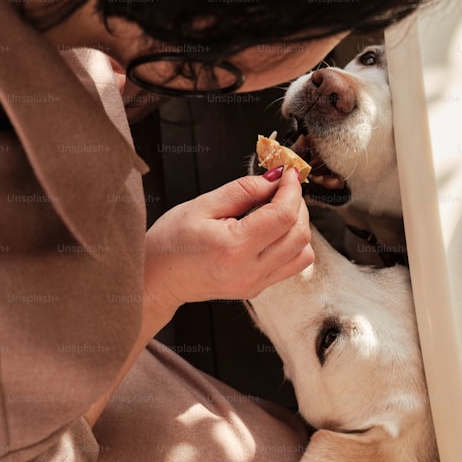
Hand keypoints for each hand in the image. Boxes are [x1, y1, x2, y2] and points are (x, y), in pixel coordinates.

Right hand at [143, 168, 312, 323]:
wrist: (158, 278)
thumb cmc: (171, 243)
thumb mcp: (202, 205)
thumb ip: (243, 190)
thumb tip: (274, 178)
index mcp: (234, 248)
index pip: (283, 216)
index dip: (291, 190)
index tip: (288, 173)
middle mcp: (250, 271)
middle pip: (299, 235)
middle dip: (298, 204)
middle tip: (282, 187)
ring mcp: (256, 284)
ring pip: (303, 254)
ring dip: (299, 226)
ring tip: (279, 208)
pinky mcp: (258, 288)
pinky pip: (292, 265)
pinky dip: (292, 243)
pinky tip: (274, 229)